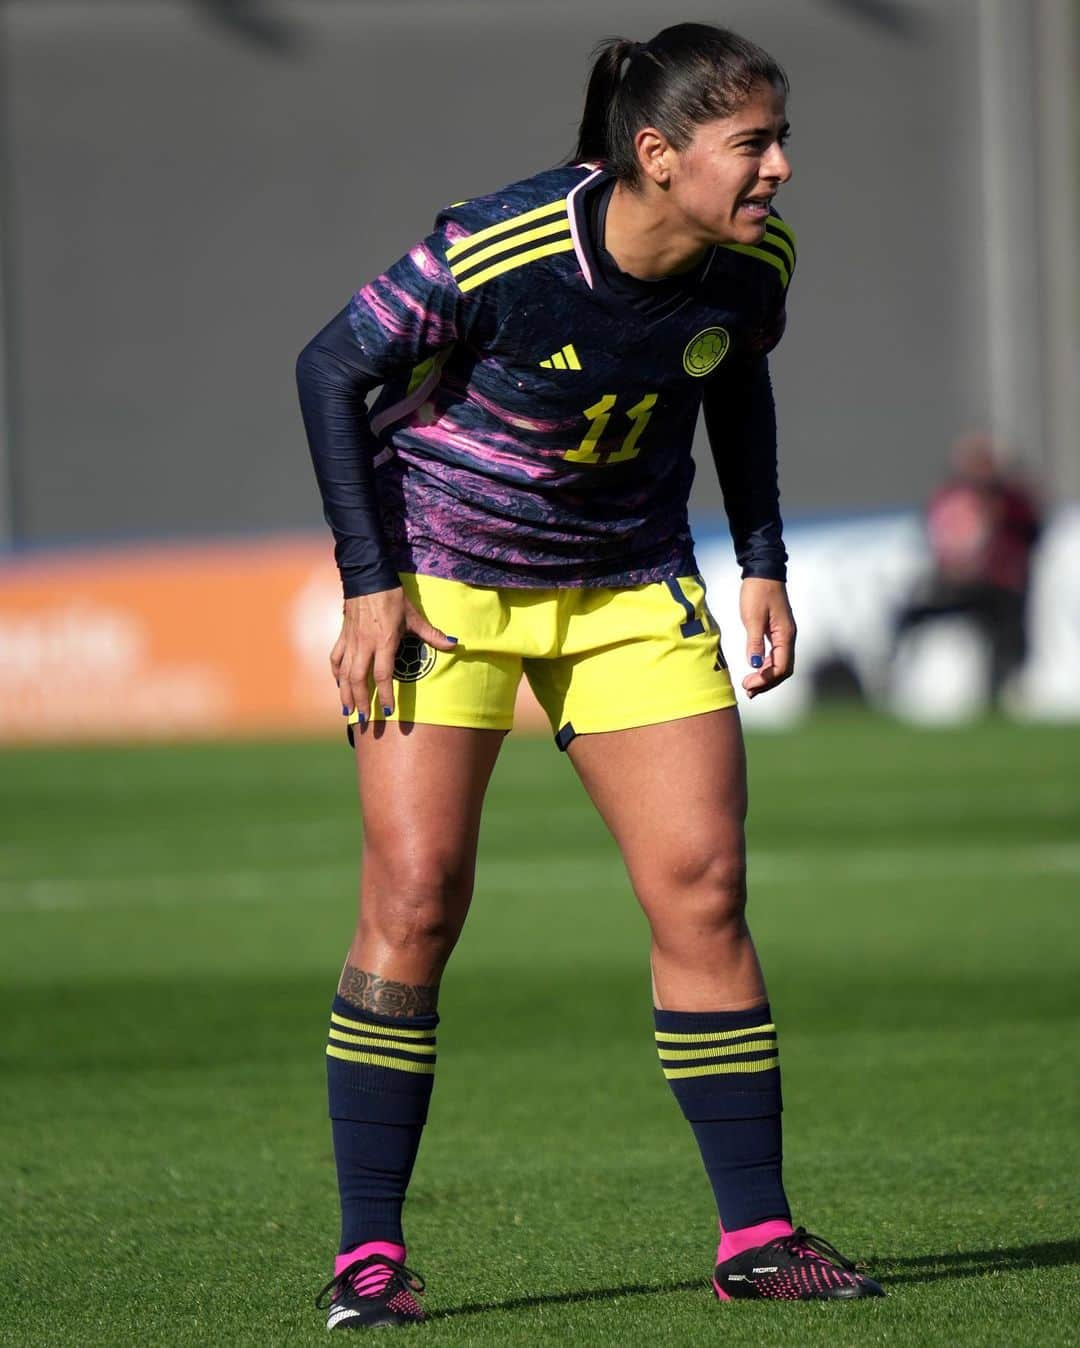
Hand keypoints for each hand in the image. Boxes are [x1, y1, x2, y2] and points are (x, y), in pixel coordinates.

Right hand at [331, 587, 457, 725]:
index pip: (383, 675)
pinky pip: (336, 658)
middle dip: (360, 701)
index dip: (385, 695)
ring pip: (343, 672)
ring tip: (347, 710)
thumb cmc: (393, 597)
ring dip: (345, 693)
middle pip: (358, 679)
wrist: (368, 578)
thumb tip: (455, 643)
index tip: (387, 712)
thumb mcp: (414, 616)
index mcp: (384, 641)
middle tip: (362, 720)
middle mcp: (364, 644)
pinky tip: (338, 683)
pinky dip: (336, 672)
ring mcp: (351, 640)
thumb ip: (432, 634)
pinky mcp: (343, 635)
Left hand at [739, 577, 795, 698]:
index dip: (766, 680)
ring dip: (766, 676)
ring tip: (749, 685)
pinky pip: (775, 655)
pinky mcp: (777, 632)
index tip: (749, 685)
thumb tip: (753, 664)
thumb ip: (754, 642)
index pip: (781, 667)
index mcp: (785, 635)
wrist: (763, 572)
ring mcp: (784, 635)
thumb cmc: (758, 592)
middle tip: (748, 690)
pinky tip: (754, 669)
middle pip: (783, 669)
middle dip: (767, 682)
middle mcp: (789, 637)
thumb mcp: (753, 618)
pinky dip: (765, 665)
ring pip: (780, 663)